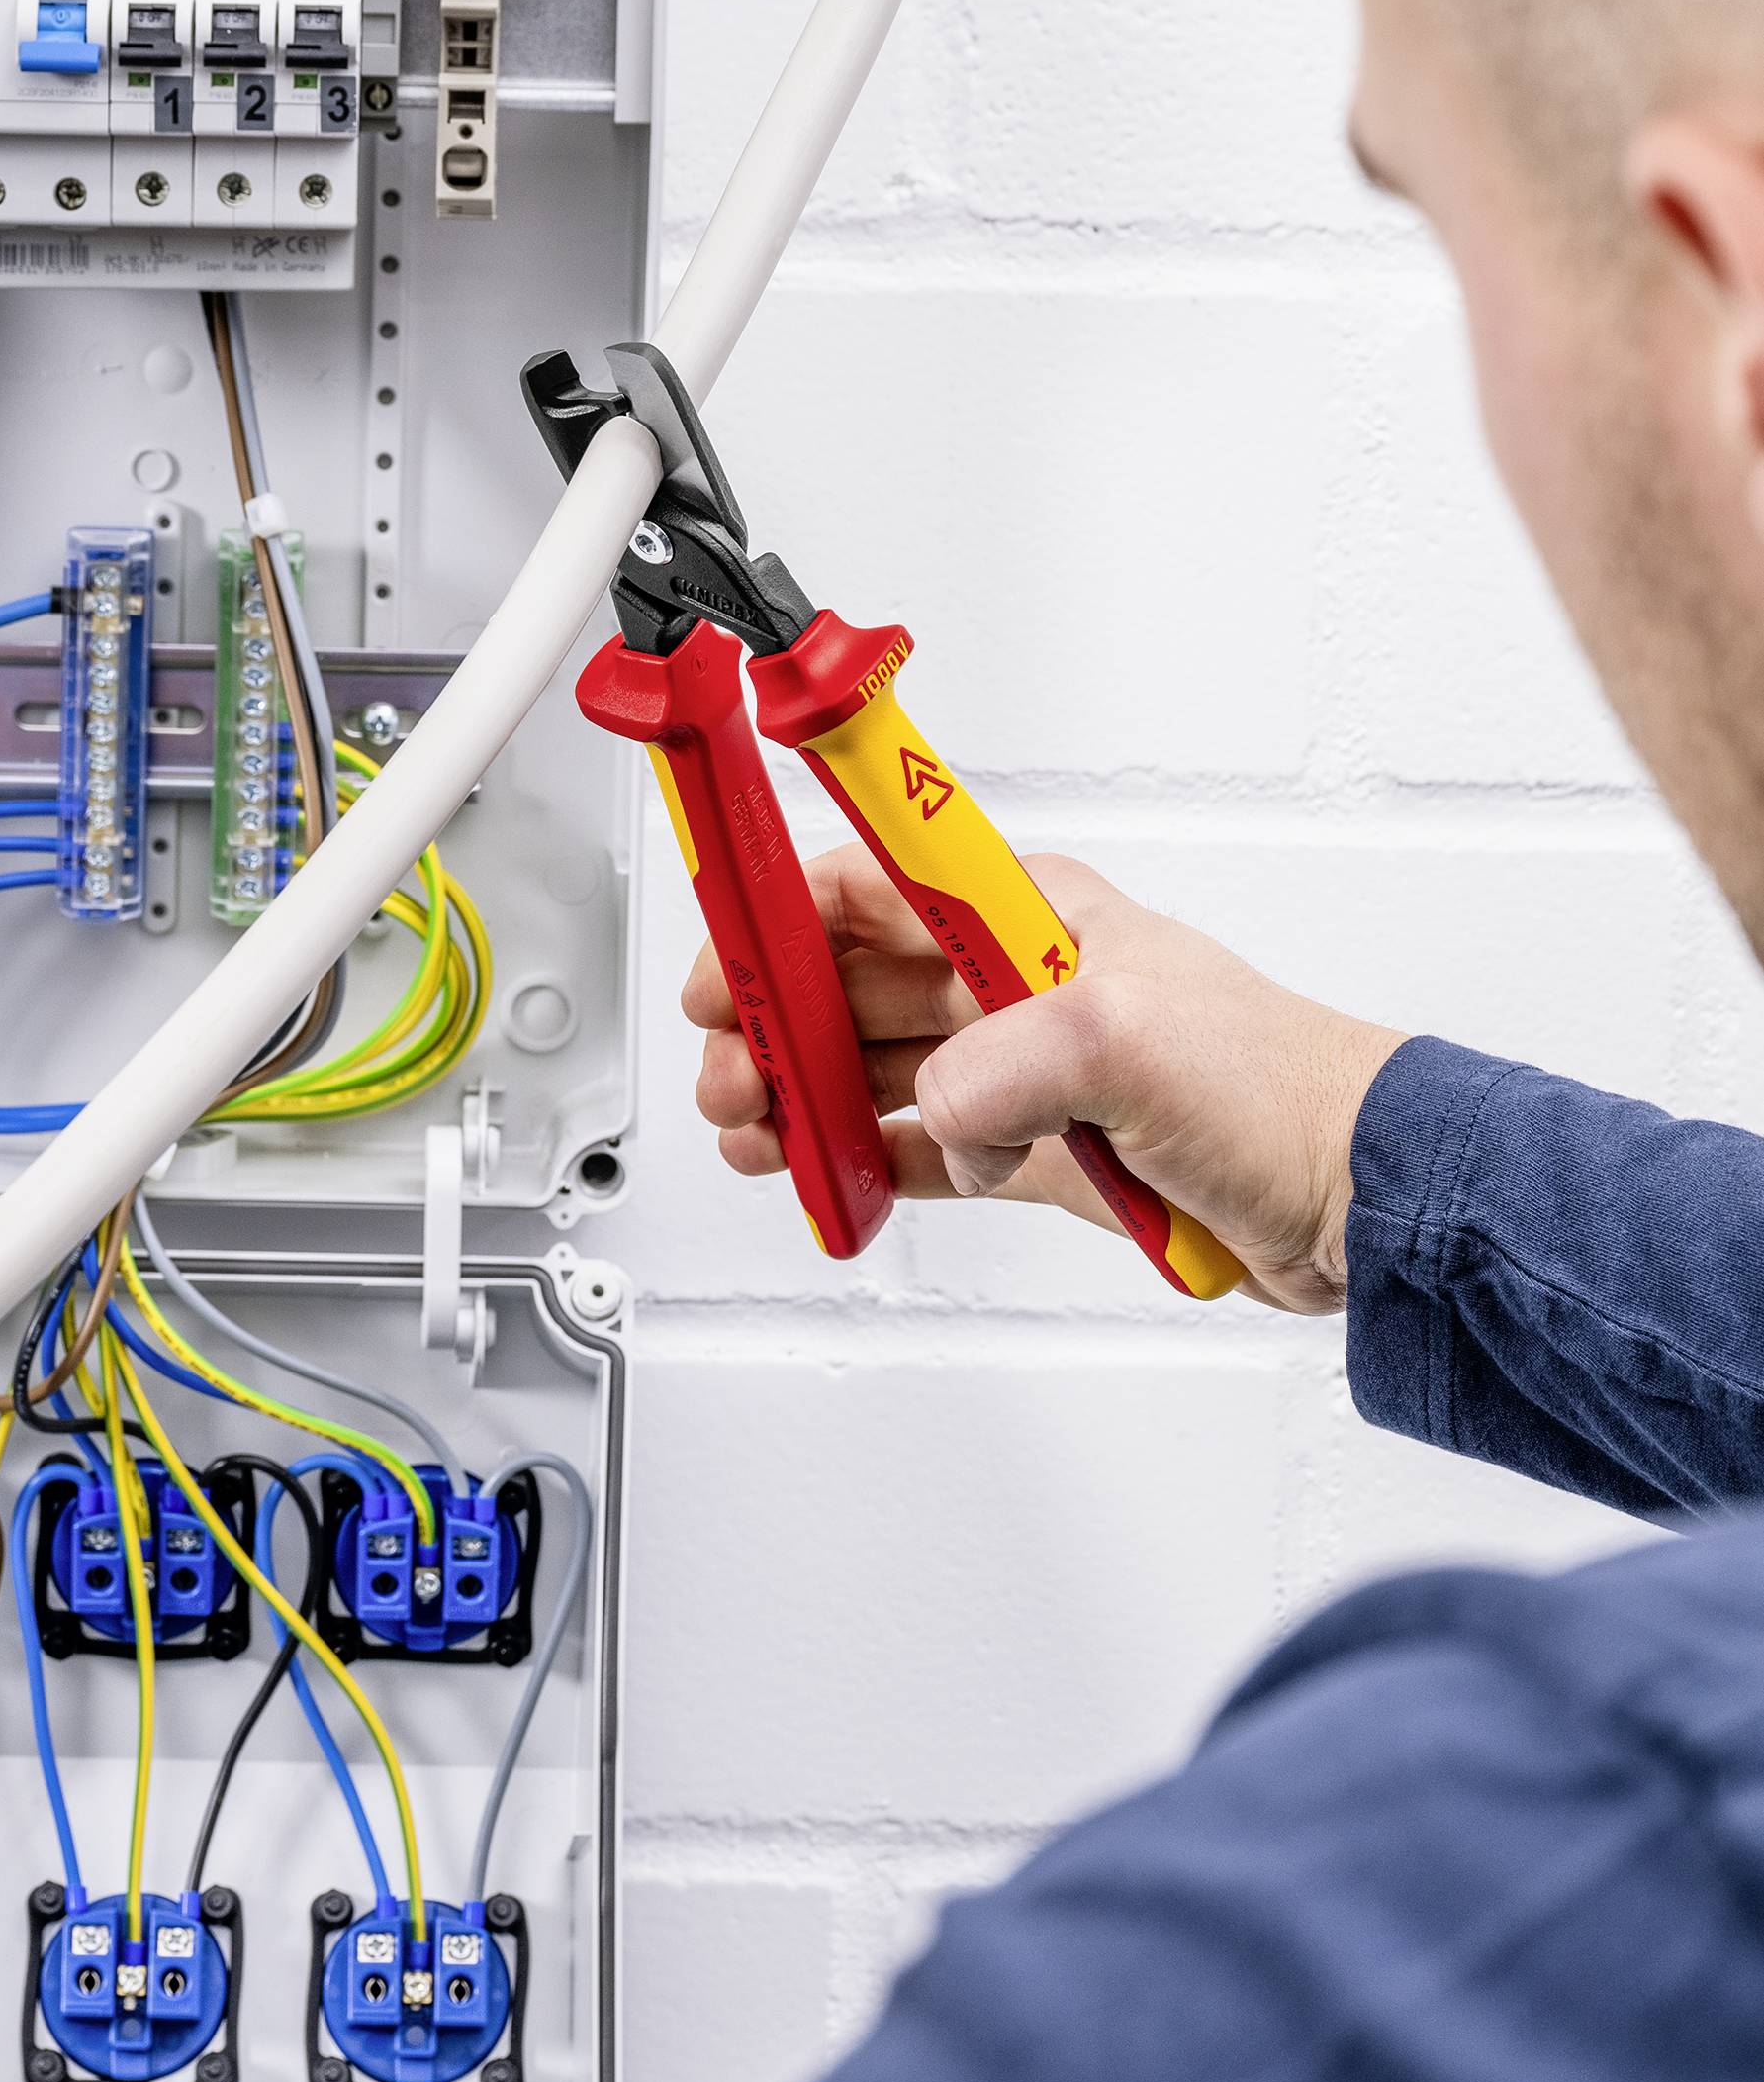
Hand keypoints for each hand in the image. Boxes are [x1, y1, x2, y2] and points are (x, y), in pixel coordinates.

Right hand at [685, 846, 1405, 1311]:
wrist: (1353, 1197)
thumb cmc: (1279, 1088)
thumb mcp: (1121, 1042)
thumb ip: (998, 1069)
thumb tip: (934, 1115)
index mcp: (1027, 920)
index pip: (872, 884)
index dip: (785, 912)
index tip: (727, 947)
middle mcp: (1013, 984)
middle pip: (851, 983)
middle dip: (776, 1022)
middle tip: (732, 1072)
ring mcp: (1022, 1069)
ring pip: (874, 1069)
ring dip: (806, 1097)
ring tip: (758, 1132)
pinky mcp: (1035, 1148)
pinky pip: (917, 1146)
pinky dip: (863, 1161)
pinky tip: (824, 1175)